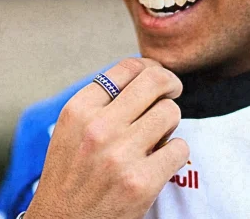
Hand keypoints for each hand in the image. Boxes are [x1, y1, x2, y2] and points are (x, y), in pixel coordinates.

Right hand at [25, 58, 189, 218]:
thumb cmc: (69, 179)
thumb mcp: (70, 131)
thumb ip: (100, 103)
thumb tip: (143, 74)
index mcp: (78, 110)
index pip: (127, 68)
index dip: (149, 68)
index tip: (156, 76)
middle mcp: (98, 128)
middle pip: (154, 82)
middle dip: (170, 84)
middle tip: (173, 92)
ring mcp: (121, 155)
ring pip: (170, 112)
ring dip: (170, 123)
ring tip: (157, 136)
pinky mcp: (142, 182)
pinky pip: (180, 148)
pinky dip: (175, 153)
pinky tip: (159, 161)